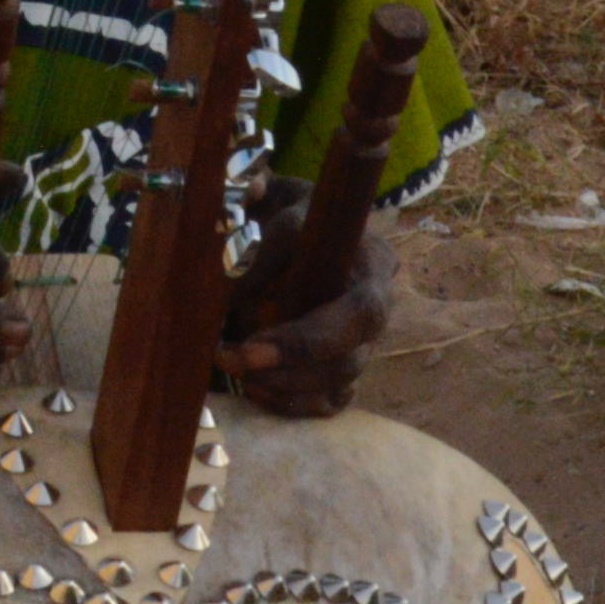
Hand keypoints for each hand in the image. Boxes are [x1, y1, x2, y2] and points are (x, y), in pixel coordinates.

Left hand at [217, 172, 385, 419]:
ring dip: (283, 386)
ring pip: (338, 383)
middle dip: (289, 367)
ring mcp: (362, 342)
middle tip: (232, 359)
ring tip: (232, 368)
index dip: (309, 338)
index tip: (252, 345)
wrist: (295, 225)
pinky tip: (252, 389)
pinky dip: (290, 403)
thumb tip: (229, 260)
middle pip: (351, 359)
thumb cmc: (286, 210)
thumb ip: (252, 219)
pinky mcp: (343, 367)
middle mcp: (376, 308)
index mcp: (372, 262)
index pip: (359, 312)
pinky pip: (328, 401)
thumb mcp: (272, 200)